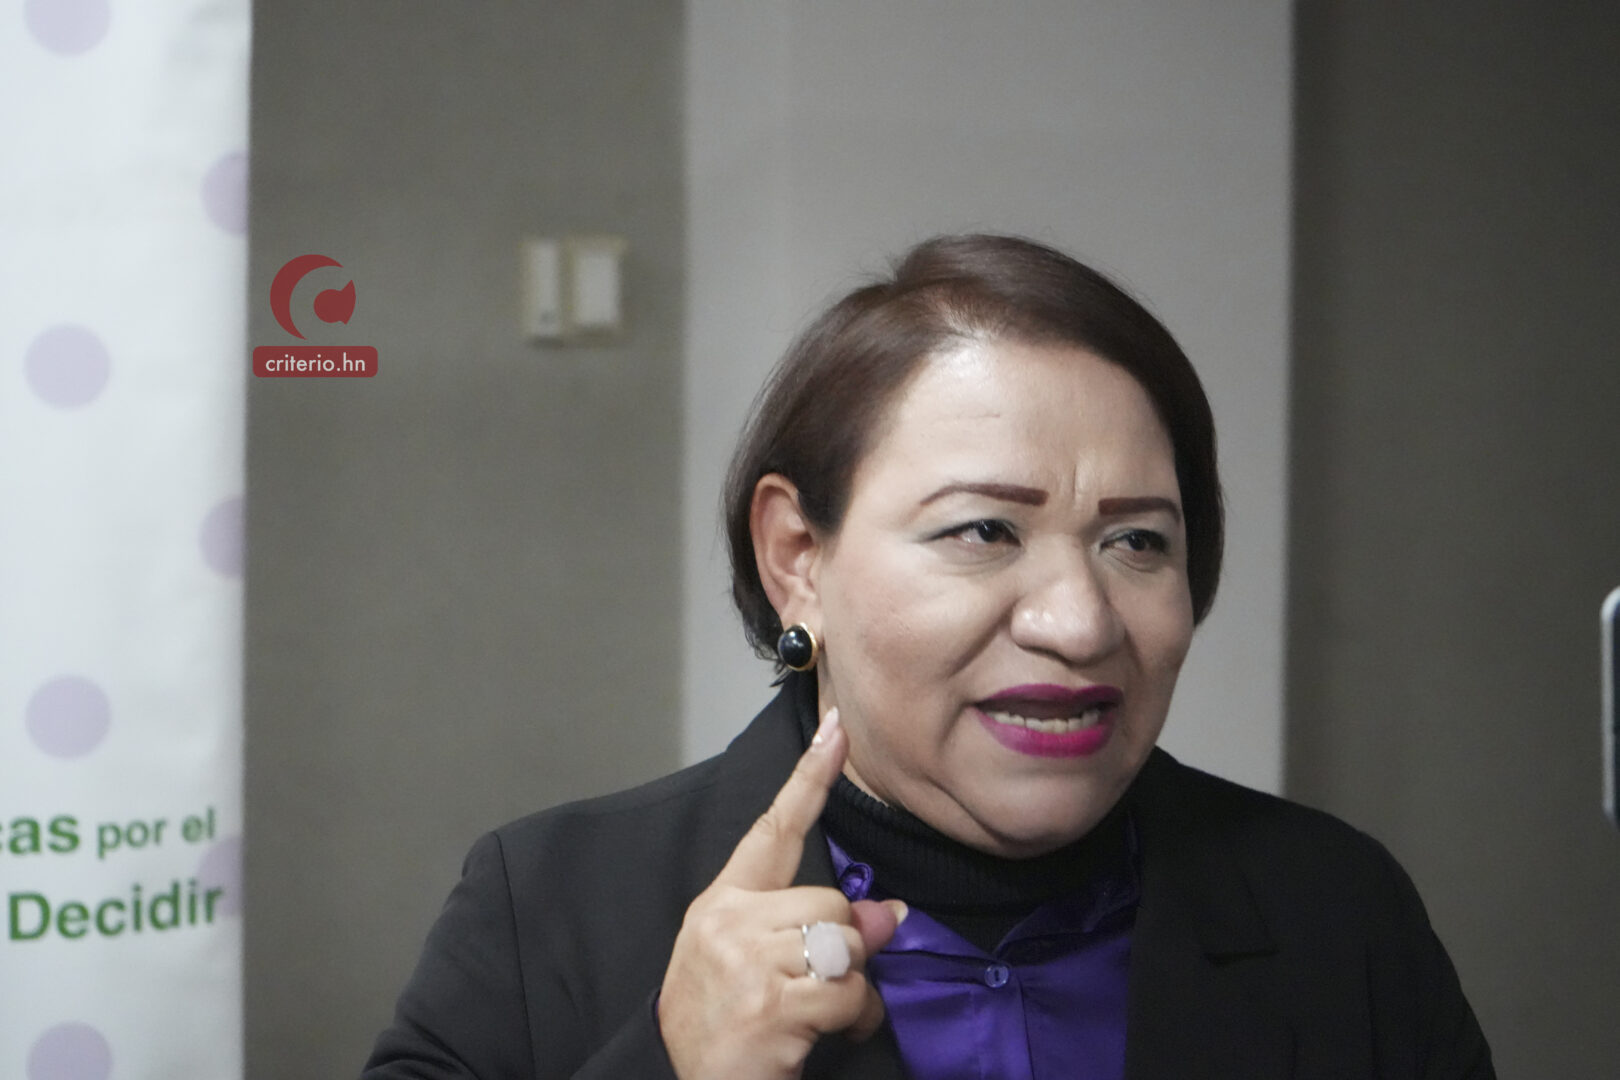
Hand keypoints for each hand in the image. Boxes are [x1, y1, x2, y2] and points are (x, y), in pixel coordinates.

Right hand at [658, 708, 906, 1079]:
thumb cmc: (720, 1023)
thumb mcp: (757, 965)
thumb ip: (812, 928)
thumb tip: (887, 914)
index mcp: (721, 903)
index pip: (772, 829)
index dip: (809, 777)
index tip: (837, 730)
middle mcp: (728, 923)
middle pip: (830, 903)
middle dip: (843, 946)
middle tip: (821, 983)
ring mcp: (747, 963)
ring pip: (845, 945)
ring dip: (852, 987)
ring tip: (823, 1013)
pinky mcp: (771, 1005)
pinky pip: (848, 992)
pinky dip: (856, 1019)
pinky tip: (829, 1035)